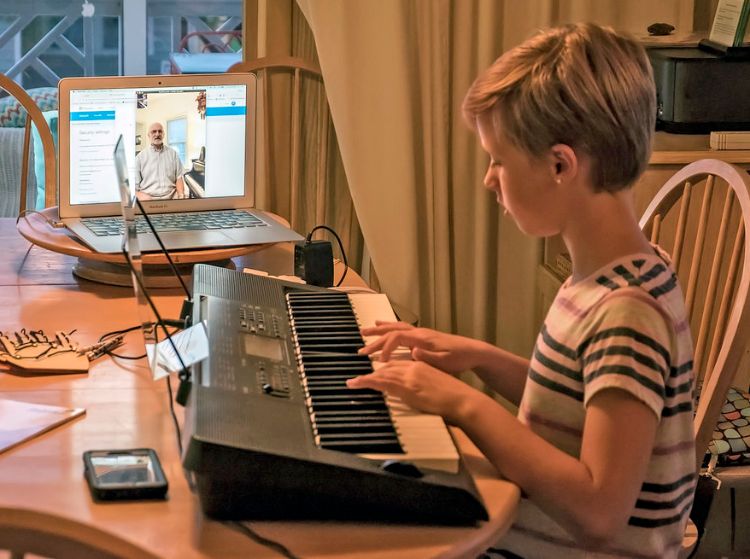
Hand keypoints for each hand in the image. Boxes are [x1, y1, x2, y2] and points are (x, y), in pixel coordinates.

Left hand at [346, 360, 479, 424]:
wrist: (464, 400)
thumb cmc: (456, 397)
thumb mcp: (439, 385)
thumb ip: (427, 384)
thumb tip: (421, 391)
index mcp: (422, 366)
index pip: (398, 364)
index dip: (385, 366)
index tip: (375, 370)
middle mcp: (414, 367)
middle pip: (388, 366)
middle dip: (373, 370)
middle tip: (358, 377)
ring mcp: (410, 376)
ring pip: (382, 373)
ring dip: (366, 377)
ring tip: (352, 382)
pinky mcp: (407, 387)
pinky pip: (382, 382)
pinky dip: (367, 381)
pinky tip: (357, 383)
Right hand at [359, 321, 479, 374]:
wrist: (472, 351)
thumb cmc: (459, 358)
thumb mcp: (444, 361)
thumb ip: (428, 357)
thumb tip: (412, 352)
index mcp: (421, 338)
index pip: (396, 338)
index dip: (386, 349)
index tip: (380, 362)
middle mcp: (418, 332)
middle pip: (392, 332)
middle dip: (375, 340)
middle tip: (360, 350)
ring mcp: (420, 333)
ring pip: (395, 328)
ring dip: (379, 330)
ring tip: (364, 331)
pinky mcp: (422, 336)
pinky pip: (401, 329)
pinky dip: (389, 328)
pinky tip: (383, 327)